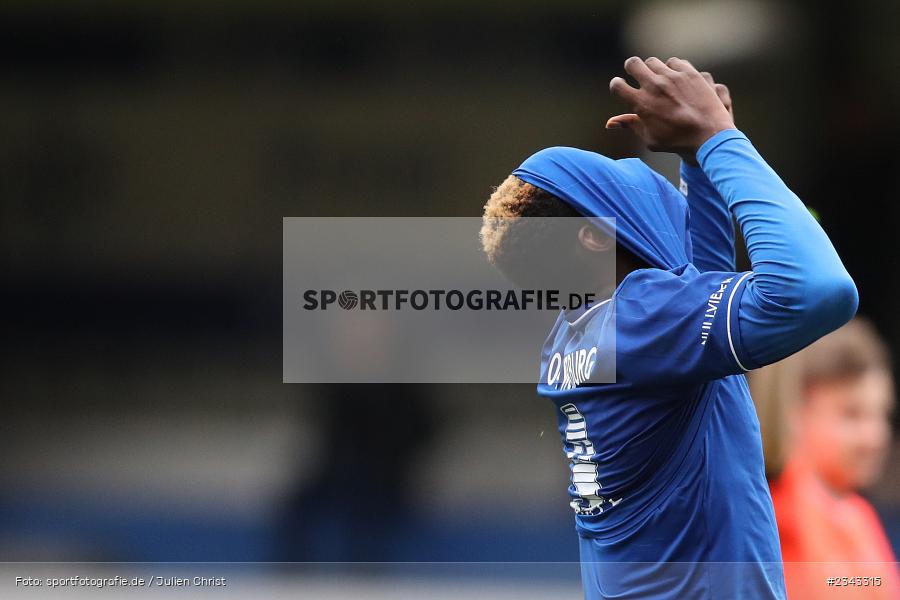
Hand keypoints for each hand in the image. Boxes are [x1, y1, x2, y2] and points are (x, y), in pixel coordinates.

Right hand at [606, 57, 734, 163]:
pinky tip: (675, 78)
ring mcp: (672, 77)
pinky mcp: (689, 72)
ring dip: (652, 69)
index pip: (617, 85)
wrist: (708, 134)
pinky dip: (672, 68)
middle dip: (631, 68)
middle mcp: (653, 86)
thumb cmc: (677, 141)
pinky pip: (674, 62)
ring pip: (653, 62)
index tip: (621, 87)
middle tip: (635, 73)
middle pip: (633, 64)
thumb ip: (630, 125)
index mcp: (640, 103)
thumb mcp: (650, 138)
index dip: (616, 85)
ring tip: (658, 78)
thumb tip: (609, 123)